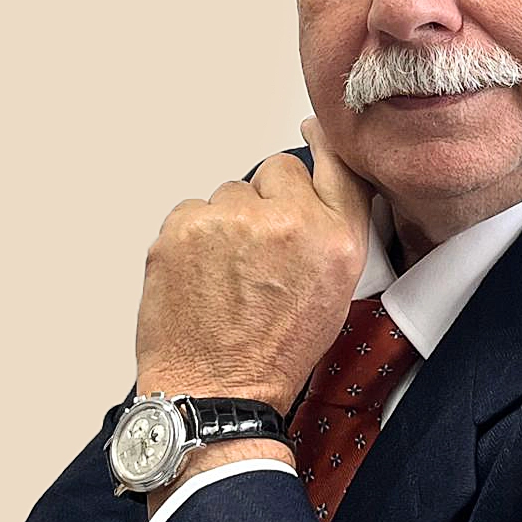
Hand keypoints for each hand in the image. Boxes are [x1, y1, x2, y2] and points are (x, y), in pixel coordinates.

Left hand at [135, 116, 371, 412]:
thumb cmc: (275, 351)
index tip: (311, 131)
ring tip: (228, 275)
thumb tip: (312, 163)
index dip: (322, 142)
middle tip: (259, 255)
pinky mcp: (184, 226)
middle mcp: (287, 222)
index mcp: (335, 239)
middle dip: (267, 202)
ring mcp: (231, 220)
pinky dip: (193, 238)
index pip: (336, 163)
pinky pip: (192, 211)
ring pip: (229, 193)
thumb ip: (333, 224)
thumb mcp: (335, 289)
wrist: (215, 390)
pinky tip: (202, 277)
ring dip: (227, 223)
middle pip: (275, 171)